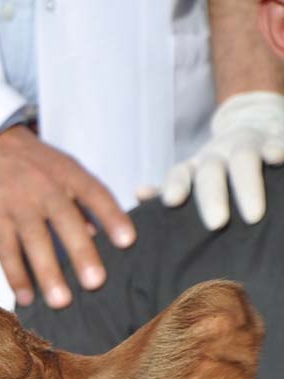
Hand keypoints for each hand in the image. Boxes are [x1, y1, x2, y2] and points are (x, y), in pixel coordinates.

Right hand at [0, 125, 135, 308]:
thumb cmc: (31, 163)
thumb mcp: (61, 169)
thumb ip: (80, 200)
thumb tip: (98, 235)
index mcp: (66, 173)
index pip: (94, 194)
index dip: (111, 217)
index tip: (128, 242)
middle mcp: (42, 187)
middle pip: (64, 221)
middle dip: (80, 252)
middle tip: (95, 283)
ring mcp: (15, 204)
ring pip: (34, 240)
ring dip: (47, 272)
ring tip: (61, 302)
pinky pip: (5, 251)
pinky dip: (15, 275)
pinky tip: (26, 298)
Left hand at [159, 91, 283, 228]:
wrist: (253, 126)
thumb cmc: (219, 167)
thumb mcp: (193, 176)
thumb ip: (169, 190)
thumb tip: (139, 193)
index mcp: (195, 167)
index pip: (180, 174)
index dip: (175, 186)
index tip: (172, 202)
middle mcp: (217, 155)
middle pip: (211, 173)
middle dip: (212, 198)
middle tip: (215, 224)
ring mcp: (246, 146)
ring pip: (244, 162)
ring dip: (248, 187)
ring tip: (253, 216)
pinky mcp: (272, 141)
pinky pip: (274, 146)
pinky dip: (276, 152)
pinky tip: (279, 161)